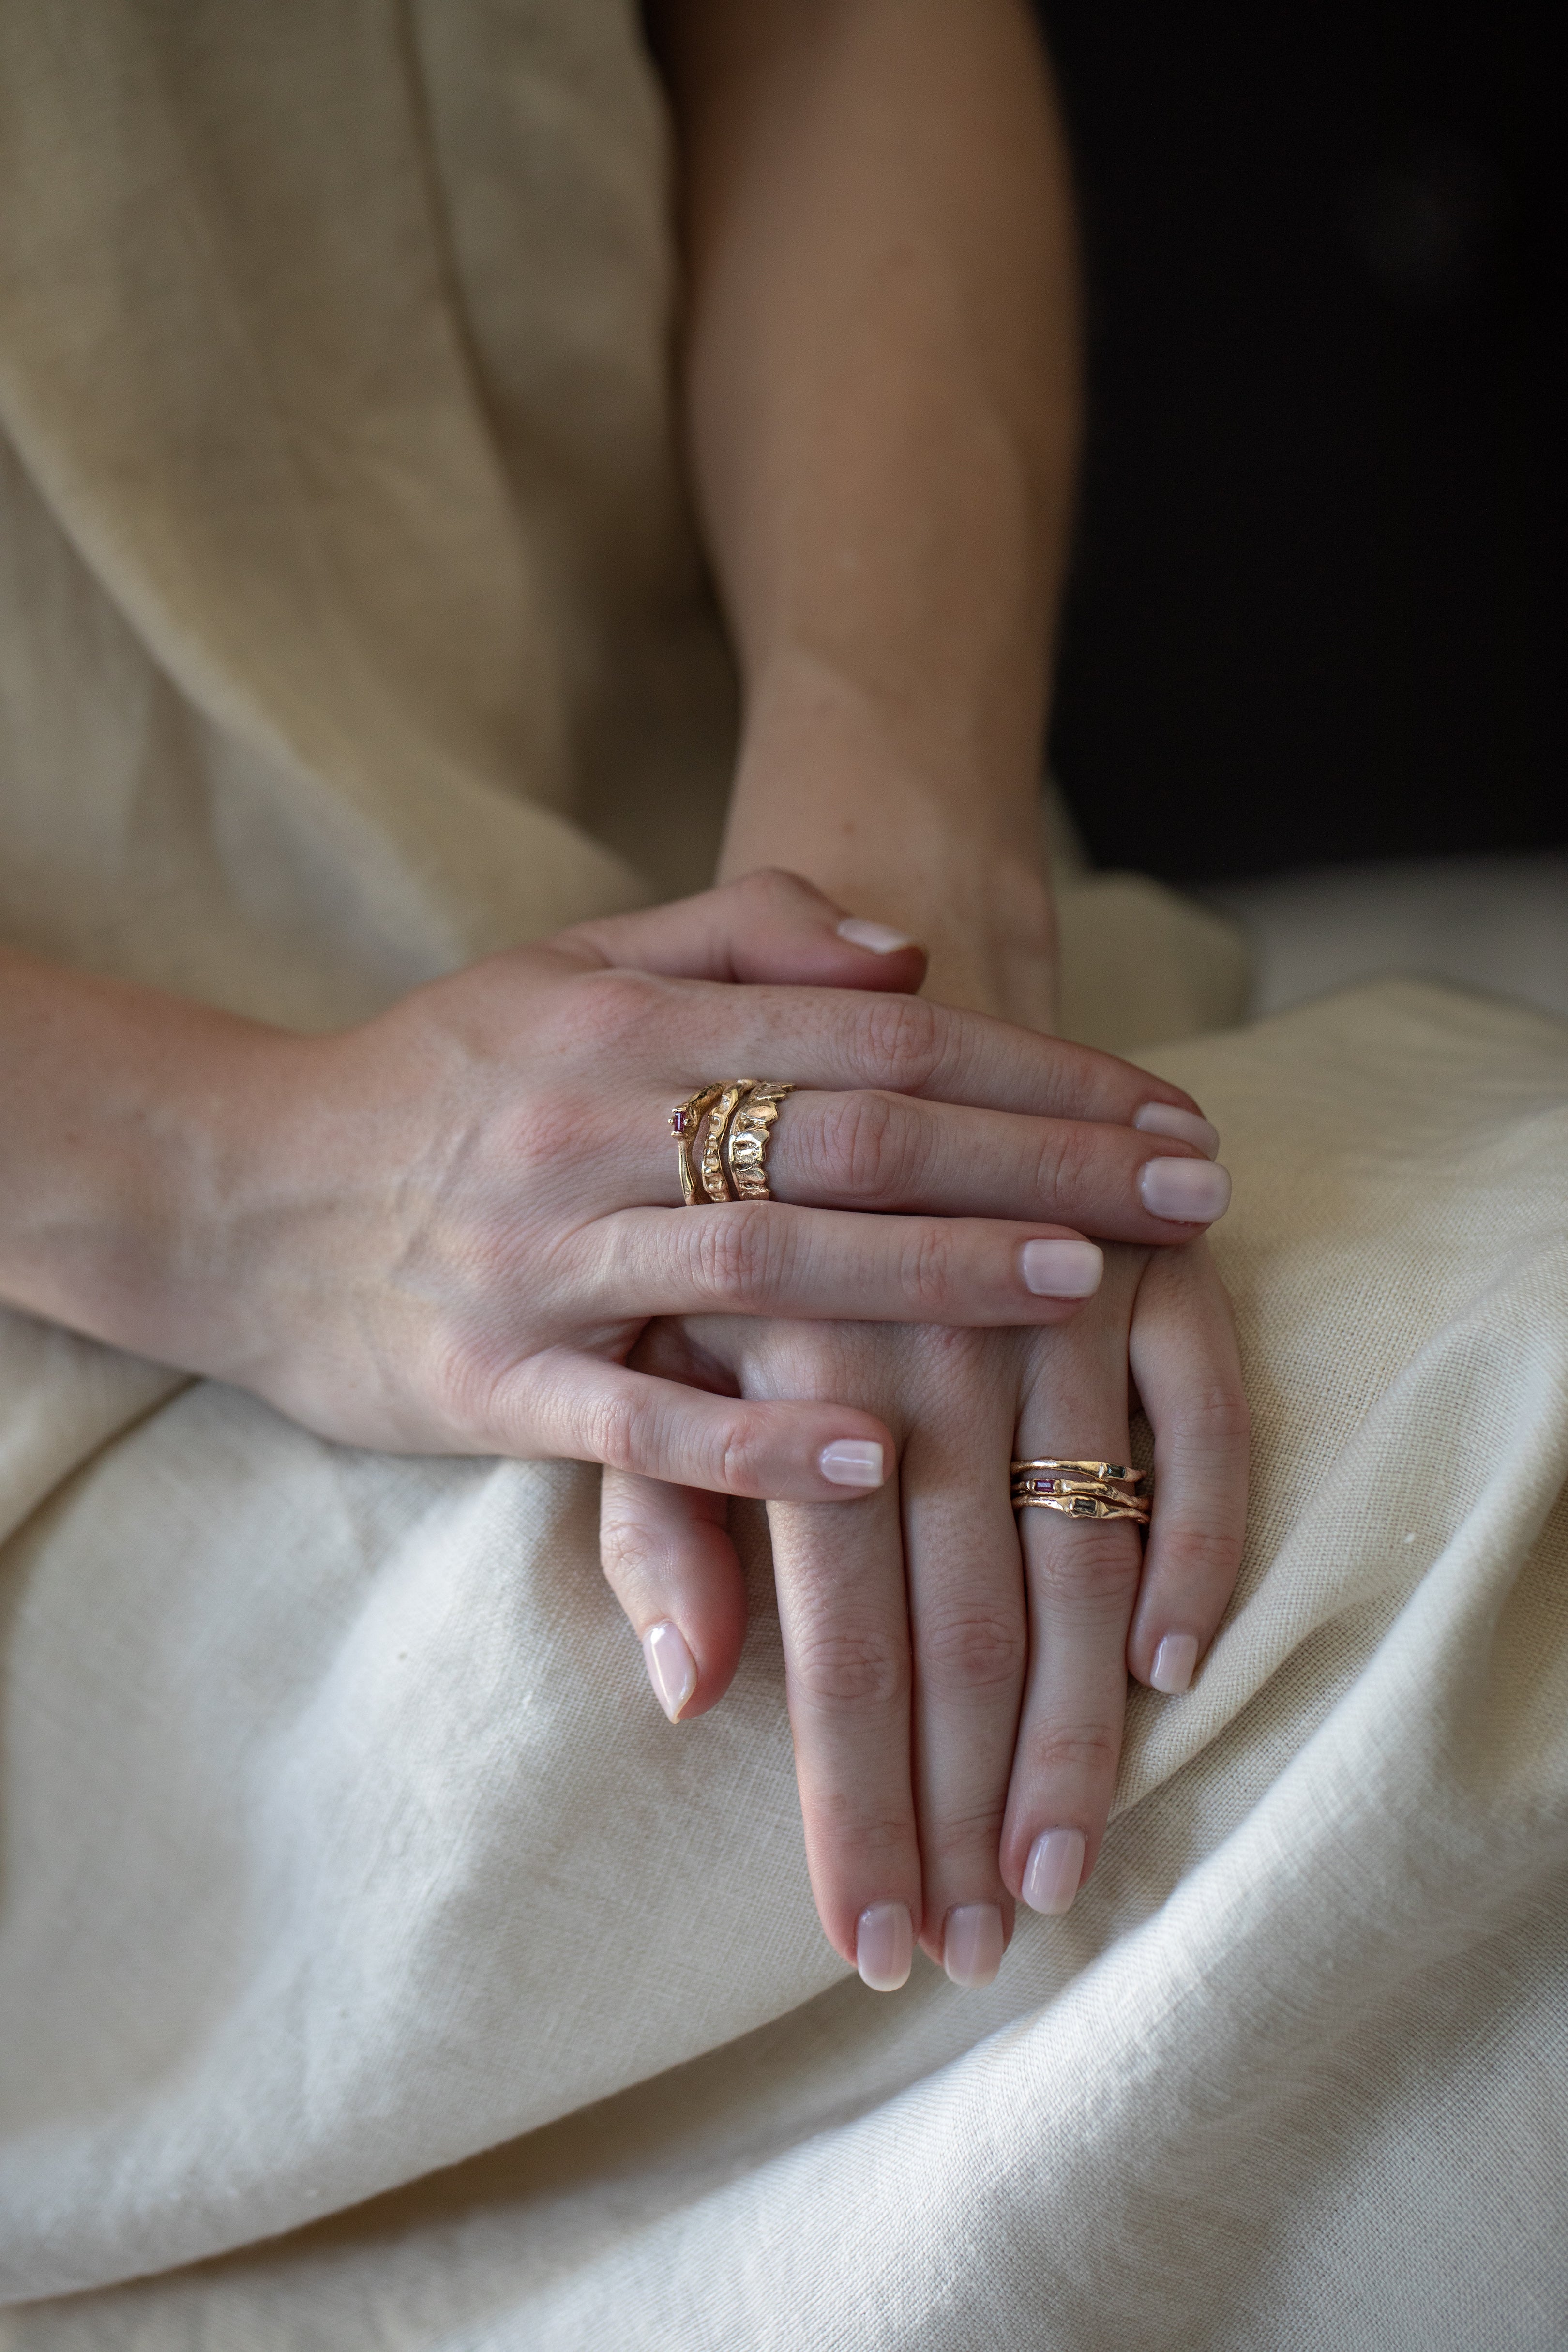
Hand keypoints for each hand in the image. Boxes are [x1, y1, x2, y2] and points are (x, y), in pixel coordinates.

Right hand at [0, 874, 1229, 1506]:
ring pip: (767, 1259)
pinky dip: (760, 1432)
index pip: (875, 1036)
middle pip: (851, 1133)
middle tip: (1183, 1191)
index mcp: (627, 1025)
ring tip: (1079, 1289)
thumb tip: (907, 952)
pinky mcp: (490, 1381)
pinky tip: (878, 1454)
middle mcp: (596, 1126)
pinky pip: (639, 1415)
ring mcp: (544, 1257)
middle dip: (1032, 1160)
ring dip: (931, 1272)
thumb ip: (734, 940)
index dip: (1033, 1068)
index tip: (1162, 1111)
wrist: (233, 1195)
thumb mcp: (567, 973)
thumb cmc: (431, 1084)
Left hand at [600, 1237, 1246, 1987]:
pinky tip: (1182, 1661)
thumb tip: (685, 1693)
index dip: (855, 1798)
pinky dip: (1201, 1536)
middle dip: (970, 1801)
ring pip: (1080, 1548)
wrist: (844, 1007)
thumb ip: (656, 1510)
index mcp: (787, 1373)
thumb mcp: (647, 1344)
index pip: (832, 1634)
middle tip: (980, 1945)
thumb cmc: (721, 1211)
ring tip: (1070, 1868)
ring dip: (1084, 1724)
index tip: (869, 1937)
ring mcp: (1050, 1298)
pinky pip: (1203, 1416)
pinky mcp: (1148, 1262)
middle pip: (958, 1618)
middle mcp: (924, 1346)